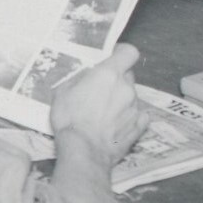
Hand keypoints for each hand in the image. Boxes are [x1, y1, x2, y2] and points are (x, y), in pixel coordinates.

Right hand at [49, 43, 146, 165]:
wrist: (84, 150)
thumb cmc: (70, 118)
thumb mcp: (63, 90)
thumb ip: (81, 78)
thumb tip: (87, 76)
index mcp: (108, 74)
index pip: (129, 53)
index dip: (121, 53)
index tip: (112, 57)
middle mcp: (126, 88)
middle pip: (127, 75)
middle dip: (116, 79)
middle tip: (100, 89)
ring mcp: (135, 108)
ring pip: (131, 96)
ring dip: (120, 99)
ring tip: (103, 111)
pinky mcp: (139, 127)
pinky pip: (138, 115)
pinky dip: (129, 116)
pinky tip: (116, 122)